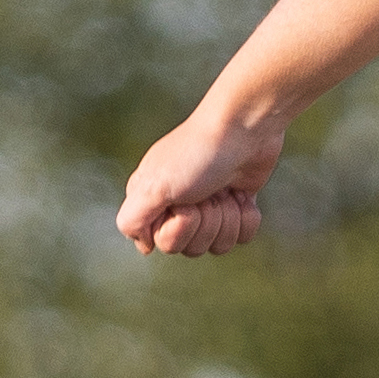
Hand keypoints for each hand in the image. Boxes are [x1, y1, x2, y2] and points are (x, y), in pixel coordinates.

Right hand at [119, 103, 287, 259]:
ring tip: (224, 190)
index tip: (182, 202)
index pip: (163, 244)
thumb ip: (132, 219)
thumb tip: (143, 247)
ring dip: (227, 218)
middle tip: (207, 192)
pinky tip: (242, 195)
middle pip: (193, 249)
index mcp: (152, 202)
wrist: (244, 128)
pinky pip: (242, 236)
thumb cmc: (195, 154)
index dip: (178, 229)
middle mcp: (178, 207)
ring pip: (219, 245)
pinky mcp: (237, 205)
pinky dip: (246, 217)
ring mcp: (210, 208)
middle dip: (207, 222)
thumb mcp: (153, 186)